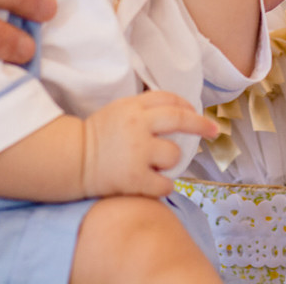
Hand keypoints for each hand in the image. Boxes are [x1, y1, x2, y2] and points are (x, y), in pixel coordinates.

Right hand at [81, 91, 218, 198]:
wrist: (71, 161)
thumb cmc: (96, 137)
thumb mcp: (118, 111)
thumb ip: (144, 109)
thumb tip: (178, 110)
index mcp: (132, 107)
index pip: (169, 99)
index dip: (187, 106)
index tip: (196, 114)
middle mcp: (137, 126)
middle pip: (180, 119)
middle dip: (201, 125)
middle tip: (213, 131)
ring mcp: (137, 152)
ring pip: (174, 154)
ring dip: (169, 160)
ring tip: (154, 164)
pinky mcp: (134, 178)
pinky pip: (165, 184)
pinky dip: (164, 185)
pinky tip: (156, 183)